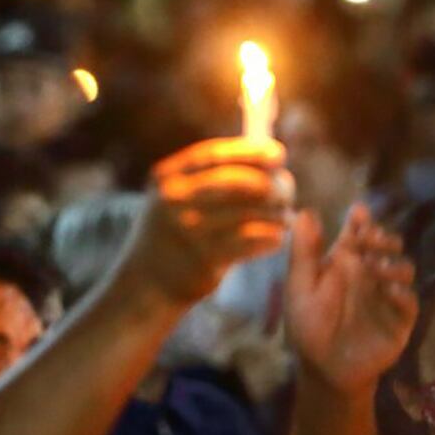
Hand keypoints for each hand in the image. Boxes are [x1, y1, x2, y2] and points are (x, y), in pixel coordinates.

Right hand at [122, 137, 292, 304]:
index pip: (215, 154)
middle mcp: (173, 199)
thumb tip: (269, 154)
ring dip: (277, 214)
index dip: (252, 151)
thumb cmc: (174, 232)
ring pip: (250, 212)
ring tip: (285, 217)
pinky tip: (277, 238)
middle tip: (288, 192)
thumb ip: (209, 173)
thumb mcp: (175, 195)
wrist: (146, 282)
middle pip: (237, 181)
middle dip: (271, 184)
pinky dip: (272, 237)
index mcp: (167, 176)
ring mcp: (187, 230)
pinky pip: (252, 241)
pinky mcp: (204, 259)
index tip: (279, 155)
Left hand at [286, 204, 417, 395]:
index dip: (360, 220)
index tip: (358, 212)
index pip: (357, 233)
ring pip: (403, 268)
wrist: (323, 368)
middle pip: (386, 245)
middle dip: (381, 236)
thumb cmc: (309, 325)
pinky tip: (389, 289)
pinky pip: (409, 301)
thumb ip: (304, 252)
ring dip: (392, 261)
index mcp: (345, 263)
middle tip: (369, 238)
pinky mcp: (400, 320)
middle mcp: (370, 274)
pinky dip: (402, 292)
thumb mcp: (300, 286)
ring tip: (375, 265)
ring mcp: (387, 295)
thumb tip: (305, 212)